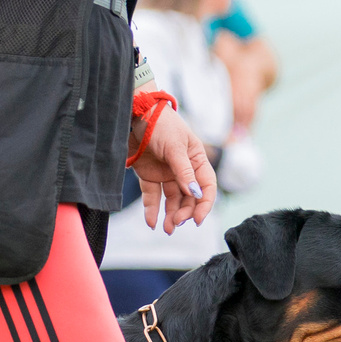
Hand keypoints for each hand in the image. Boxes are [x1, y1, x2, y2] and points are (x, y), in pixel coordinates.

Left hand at [134, 105, 216, 234]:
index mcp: (197, 159)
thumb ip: (184, 171)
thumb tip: (195, 194)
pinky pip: (153, 196)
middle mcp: (184, 168)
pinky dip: (152, 209)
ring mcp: (166, 173)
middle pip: (190, 197)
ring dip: (171, 214)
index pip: (206, 186)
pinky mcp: (149, 175)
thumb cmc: (160, 124)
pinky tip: (151, 222)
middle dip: (185, 212)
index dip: (205, 204)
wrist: (133, 113)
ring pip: (172, 200)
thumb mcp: (175, 146)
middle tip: (175, 223)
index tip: (197, 219)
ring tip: (166, 228)